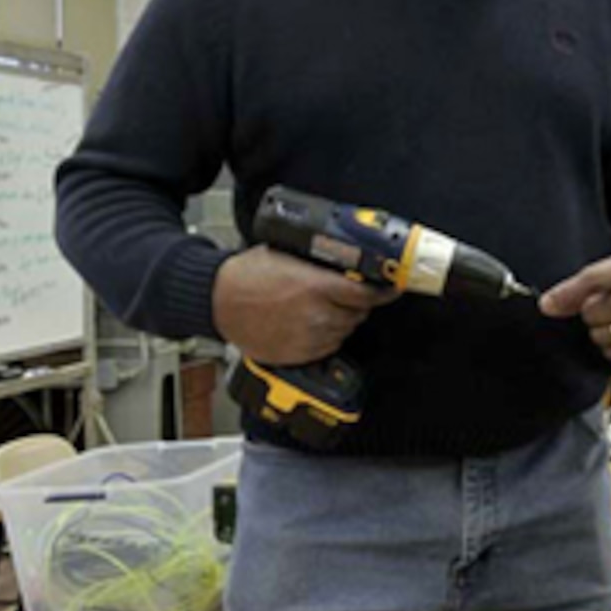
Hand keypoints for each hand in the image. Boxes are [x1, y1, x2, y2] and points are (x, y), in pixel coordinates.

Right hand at [212, 246, 399, 365]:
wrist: (218, 301)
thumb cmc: (247, 275)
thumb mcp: (288, 256)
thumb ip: (320, 264)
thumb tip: (346, 264)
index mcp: (318, 287)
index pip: (366, 295)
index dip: (383, 292)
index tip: (392, 288)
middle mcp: (318, 315)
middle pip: (358, 314)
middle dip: (355, 304)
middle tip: (341, 295)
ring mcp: (309, 338)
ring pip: (344, 332)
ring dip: (340, 321)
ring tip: (319, 308)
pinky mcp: (299, 355)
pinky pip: (328, 347)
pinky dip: (326, 337)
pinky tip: (310, 324)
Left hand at [538, 251, 610, 359]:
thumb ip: (578, 286)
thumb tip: (548, 305)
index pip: (593, 280)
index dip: (567, 294)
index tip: (547, 305)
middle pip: (597, 312)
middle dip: (589, 313)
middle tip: (598, 307)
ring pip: (606, 336)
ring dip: (599, 332)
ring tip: (609, 320)